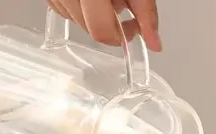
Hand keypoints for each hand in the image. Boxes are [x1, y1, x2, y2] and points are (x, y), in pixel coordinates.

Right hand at [46, 0, 161, 51]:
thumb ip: (145, 12)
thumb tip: (155, 44)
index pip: (100, 30)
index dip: (119, 36)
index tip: (132, 29)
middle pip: (87, 28)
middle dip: (107, 23)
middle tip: (119, 6)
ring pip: (72, 20)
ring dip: (91, 15)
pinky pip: (60, 8)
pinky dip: (76, 8)